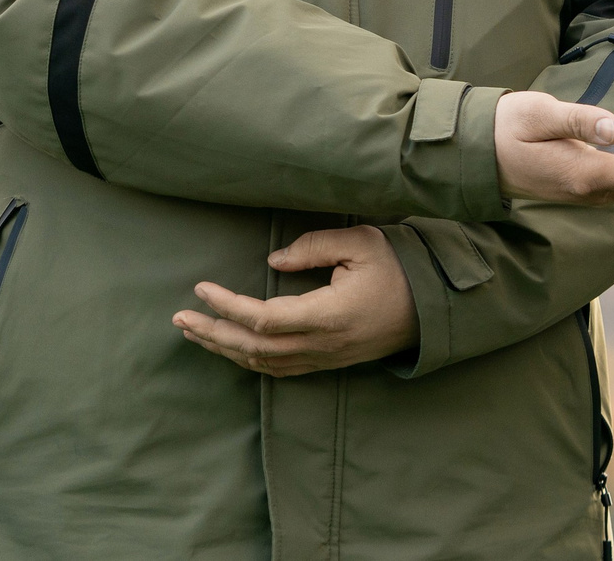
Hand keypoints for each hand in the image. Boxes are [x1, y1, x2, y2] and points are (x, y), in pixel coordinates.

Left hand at [174, 227, 418, 375]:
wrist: (434, 308)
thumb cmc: (399, 268)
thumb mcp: (360, 243)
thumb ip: (313, 248)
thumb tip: (273, 260)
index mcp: (327, 315)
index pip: (262, 318)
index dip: (227, 305)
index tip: (201, 287)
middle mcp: (322, 345)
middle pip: (254, 348)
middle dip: (212, 333)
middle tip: (179, 317)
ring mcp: (325, 359)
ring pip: (264, 363)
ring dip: (225, 349)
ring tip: (194, 332)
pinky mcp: (329, 363)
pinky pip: (281, 369)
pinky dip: (249, 361)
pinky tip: (231, 349)